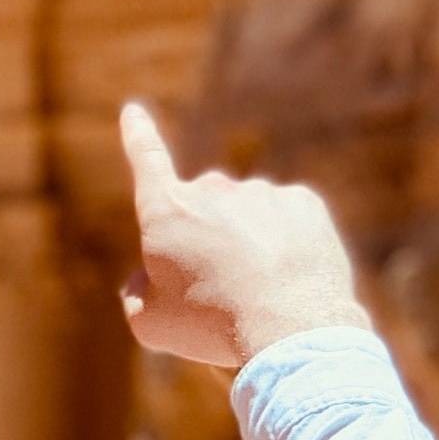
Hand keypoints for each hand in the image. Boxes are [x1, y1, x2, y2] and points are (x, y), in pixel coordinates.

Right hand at [117, 101, 367, 370]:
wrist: (289, 329)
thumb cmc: (211, 328)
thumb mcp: (151, 324)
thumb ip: (138, 293)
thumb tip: (145, 276)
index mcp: (167, 211)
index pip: (145, 160)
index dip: (138, 136)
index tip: (134, 110)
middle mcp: (212, 189)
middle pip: (204, 206)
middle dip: (206, 236)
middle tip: (216, 288)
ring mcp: (262, 192)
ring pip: (248, 215)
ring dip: (249, 243)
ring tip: (260, 292)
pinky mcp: (304, 202)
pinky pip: (287, 219)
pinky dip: (285, 243)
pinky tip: (288, 276)